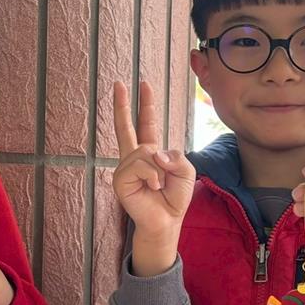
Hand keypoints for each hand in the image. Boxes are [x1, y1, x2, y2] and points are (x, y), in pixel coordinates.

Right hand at [112, 80, 194, 275]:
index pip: (147, 125)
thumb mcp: (186, 170)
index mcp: (151, 153)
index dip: (146, 106)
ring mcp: (125, 168)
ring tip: (159, 185)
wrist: (166, 220)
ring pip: (144, 151)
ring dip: (158, 169)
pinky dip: (152, 176)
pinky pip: (139, 166)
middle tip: (118, 83)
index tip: (144, 85)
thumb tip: (154, 154)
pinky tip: (153, 187)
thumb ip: (175, 156)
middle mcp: (134, 158)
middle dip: (122, 104)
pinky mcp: (120, 179)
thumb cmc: (174, 197)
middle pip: (126, 127)